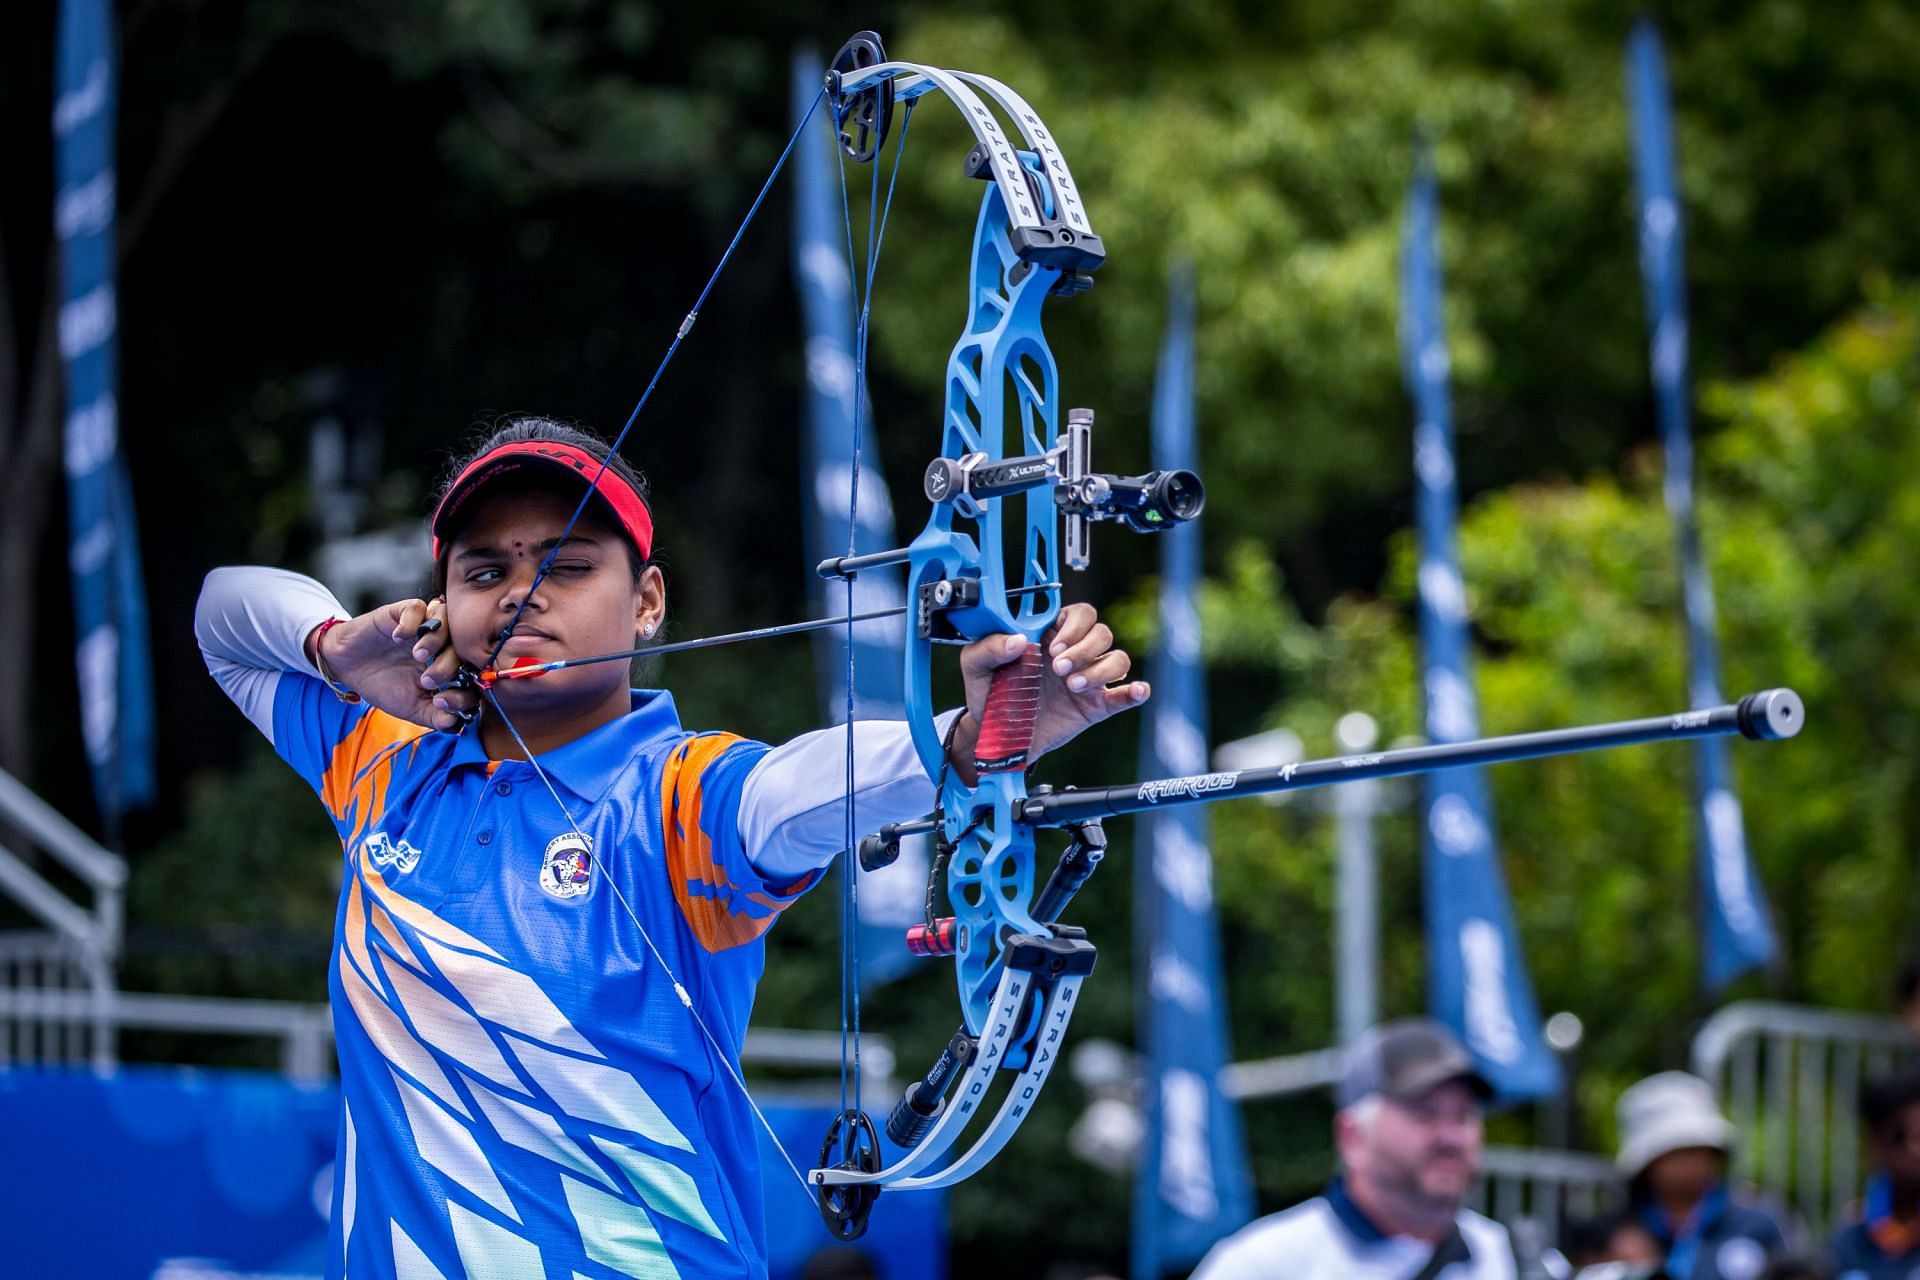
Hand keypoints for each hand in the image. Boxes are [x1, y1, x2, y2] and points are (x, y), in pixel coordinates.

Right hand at [306, 598, 478, 732]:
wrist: (349, 668)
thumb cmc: (384, 686)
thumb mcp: (411, 708)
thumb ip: (434, 716)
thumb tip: (455, 723)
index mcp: (449, 667)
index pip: (471, 672)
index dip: (464, 688)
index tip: (441, 702)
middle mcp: (441, 644)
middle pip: (462, 646)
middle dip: (449, 666)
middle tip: (427, 680)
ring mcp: (423, 626)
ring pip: (446, 620)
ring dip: (435, 640)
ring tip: (418, 655)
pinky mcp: (402, 612)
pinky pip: (417, 607)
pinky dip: (411, 621)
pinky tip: (398, 637)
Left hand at [953, 603, 1148, 775]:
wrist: (994, 735)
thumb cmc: (988, 693)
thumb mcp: (975, 665)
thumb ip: (989, 646)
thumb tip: (1017, 640)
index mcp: (1049, 636)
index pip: (1079, 614)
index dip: (1074, 625)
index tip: (1054, 646)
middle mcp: (1074, 653)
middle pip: (1102, 633)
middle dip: (1084, 649)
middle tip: (1058, 670)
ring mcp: (1087, 679)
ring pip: (1117, 659)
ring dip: (1099, 670)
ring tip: (1072, 687)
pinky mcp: (1095, 707)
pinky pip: (1124, 695)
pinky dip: (1135, 691)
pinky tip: (1136, 691)